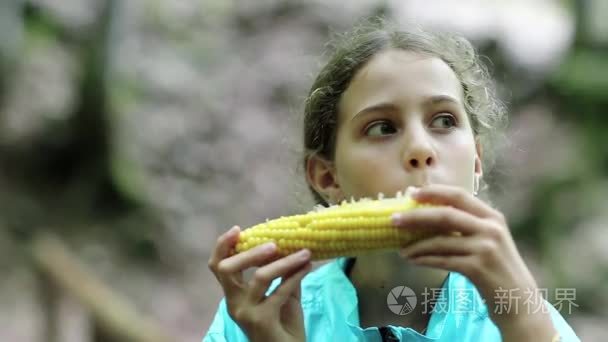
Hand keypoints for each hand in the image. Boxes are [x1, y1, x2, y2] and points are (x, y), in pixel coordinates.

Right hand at [208, 226, 311, 341]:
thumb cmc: (284, 326)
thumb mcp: (282, 294)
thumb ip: (282, 273)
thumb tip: (291, 244)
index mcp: (234, 295)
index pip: (218, 267)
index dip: (223, 246)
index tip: (237, 229)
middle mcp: (234, 303)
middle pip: (226, 269)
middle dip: (249, 252)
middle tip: (274, 243)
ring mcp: (245, 312)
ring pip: (259, 277)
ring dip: (284, 262)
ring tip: (304, 252)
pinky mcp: (261, 320)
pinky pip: (279, 291)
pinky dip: (295, 276)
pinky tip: (308, 266)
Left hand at [392, 184, 555, 339]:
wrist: (520, 301)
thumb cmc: (498, 269)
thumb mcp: (489, 240)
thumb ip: (467, 226)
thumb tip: (426, 217)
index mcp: (492, 216)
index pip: (459, 195)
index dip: (433, 192)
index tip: (411, 193)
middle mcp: (491, 229)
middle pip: (446, 215)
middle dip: (416, 216)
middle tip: (394, 219)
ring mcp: (485, 248)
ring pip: (440, 240)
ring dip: (416, 245)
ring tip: (401, 249)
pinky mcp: (478, 268)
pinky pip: (442, 260)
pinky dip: (424, 259)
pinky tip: (412, 260)